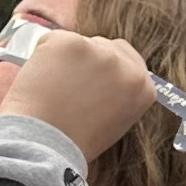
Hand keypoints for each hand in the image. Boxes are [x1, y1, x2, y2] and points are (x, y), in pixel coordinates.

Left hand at [1, 31, 159, 163]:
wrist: (47, 146)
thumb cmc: (76, 142)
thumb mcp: (116, 120)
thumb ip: (119, 93)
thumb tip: (102, 73)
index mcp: (143, 87)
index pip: (129, 58)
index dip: (107, 68)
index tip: (93, 80)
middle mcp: (125, 66)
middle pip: (105, 44)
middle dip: (88, 59)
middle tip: (71, 86)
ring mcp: (98, 51)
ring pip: (79, 42)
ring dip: (66, 58)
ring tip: (55, 89)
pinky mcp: (70, 42)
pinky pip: (53, 40)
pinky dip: (44, 55)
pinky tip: (42, 81)